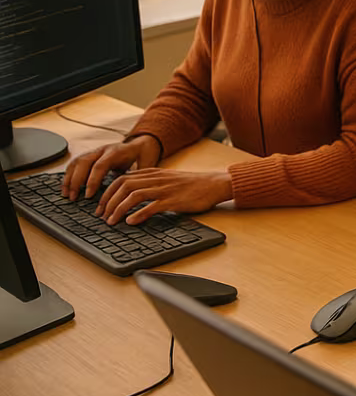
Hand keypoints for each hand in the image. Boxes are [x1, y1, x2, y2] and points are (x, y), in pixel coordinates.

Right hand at [62, 135, 162, 200]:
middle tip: (74, 198)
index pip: (100, 165)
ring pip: (77, 162)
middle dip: (76, 181)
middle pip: (83, 162)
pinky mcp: (90, 155)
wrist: (142, 143)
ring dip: (69, 178)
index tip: (88, 196)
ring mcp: (95, 151)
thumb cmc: (144, 156)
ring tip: (67, 195)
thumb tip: (136, 193)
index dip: (92, 181)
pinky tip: (66, 187)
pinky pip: (75, 163)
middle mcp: (103, 150)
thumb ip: (140, 177)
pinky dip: (69, 175)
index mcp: (117, 152)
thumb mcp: (146, 165)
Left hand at [96, 168, 232, 224]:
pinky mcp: (174, 200)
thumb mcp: (167, 179)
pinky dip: (138, 214)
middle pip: (123, 186)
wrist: (214, 184)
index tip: (100, 205)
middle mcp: (156, 179)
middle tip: (101, 216)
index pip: (121, 178)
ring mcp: (165, 189)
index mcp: (153, 173)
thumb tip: (131, 194)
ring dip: (118, 209)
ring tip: (112, 221)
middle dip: (107, 201)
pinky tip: (131, 222)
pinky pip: (152, 206)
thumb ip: (150, 183)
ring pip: (133, 195)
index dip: (106, 192)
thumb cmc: (192, 185)